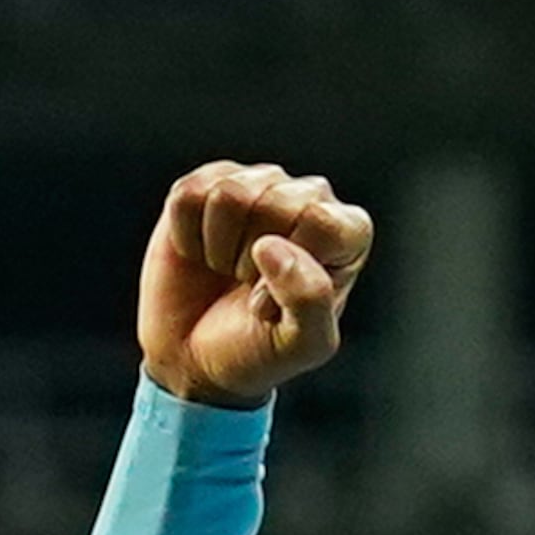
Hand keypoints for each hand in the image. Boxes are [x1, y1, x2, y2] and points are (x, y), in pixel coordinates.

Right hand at [139, 162, 375, 409]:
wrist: (196, 353)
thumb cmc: (260, 347)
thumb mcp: (301, 344)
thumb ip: (308, 300)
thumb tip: (271, 246)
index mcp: (347, 232)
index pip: (321, 222)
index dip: (288, 268)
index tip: (278, 299)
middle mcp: (308, 197)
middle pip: (273, 204)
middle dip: (250, 259)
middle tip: (250, 284)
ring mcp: (258, 183)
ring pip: (228, 194)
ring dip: (219, 247)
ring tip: (229, 269)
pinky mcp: (209, 180)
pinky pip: (188, 196)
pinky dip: (187, 236)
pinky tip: (203, 253)